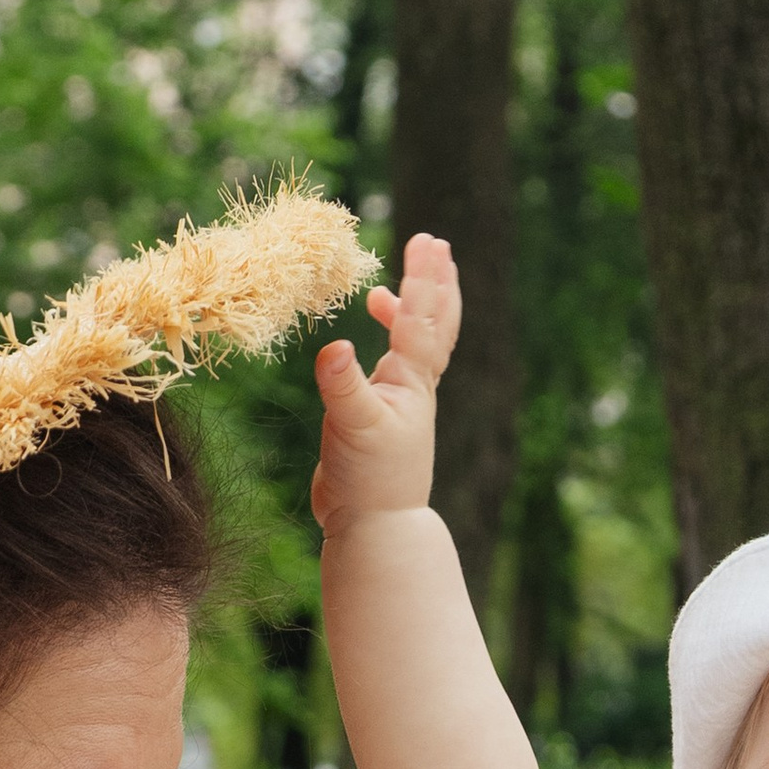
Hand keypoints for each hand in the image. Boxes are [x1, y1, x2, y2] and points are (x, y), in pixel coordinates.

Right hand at [310, 233, 461, 531]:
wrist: (375, 527)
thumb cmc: (369, 479)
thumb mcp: (352, 427)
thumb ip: (343, 386)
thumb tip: (334, 346)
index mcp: (411, 382)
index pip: (420, 318)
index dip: (423, 278)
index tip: (425, 242)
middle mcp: (412, 387)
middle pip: (435, 324)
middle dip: (435, 283)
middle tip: (433, 245)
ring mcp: (399, 403)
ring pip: (415, 347)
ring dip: (409, 314)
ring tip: (382, 295)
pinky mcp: (380, 420)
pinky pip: (391, 371)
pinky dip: (380, 352)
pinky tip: (353, 354)